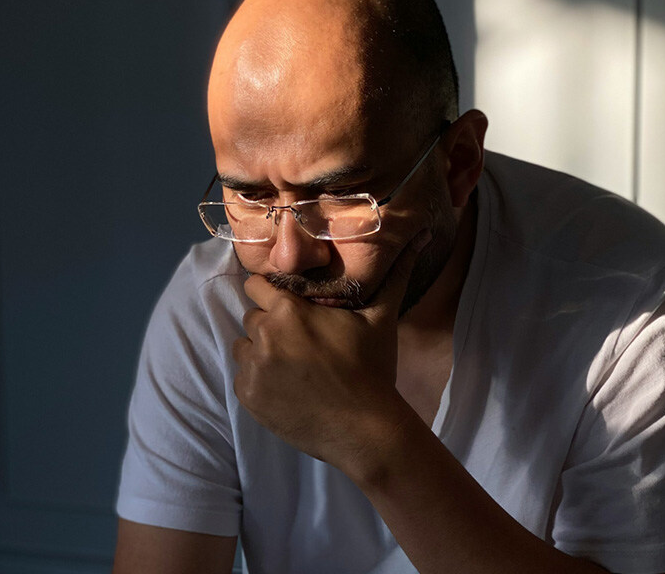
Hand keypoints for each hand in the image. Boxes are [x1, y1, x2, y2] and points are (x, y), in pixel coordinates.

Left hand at [232, 231, 430, 470]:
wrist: (365, 430)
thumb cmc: (372, 369)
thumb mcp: (381, 318)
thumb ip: (394, 274)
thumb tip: (422, 233)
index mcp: (288, 310)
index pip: (255, 285)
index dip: (271, 293)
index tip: (289, 306)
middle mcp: (263, 334)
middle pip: (252, 317)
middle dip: (270, 324)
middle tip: (300, 341)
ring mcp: (252, 368)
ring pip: (244, 347)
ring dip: (261, 352)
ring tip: (292, 366)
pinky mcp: (248, 398)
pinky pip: (243, 378)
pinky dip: (259, 381)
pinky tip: (287, 388)